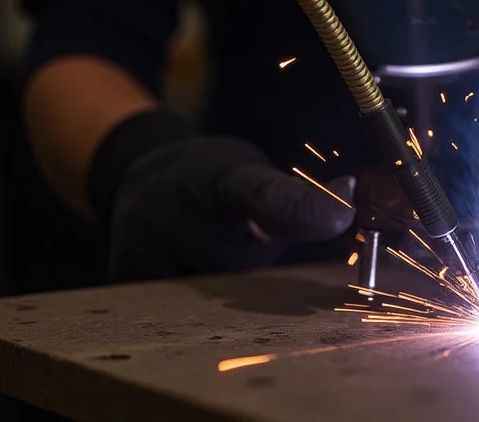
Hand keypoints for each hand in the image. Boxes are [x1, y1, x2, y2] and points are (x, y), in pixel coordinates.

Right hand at [100, 133, 354, 281]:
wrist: (133, 171)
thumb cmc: (209, 175)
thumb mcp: (247, 168)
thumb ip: (292, 193)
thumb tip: (352, 198)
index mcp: (216, 175)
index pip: (262, 193)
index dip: (304, 208)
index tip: (344, 216)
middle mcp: (174, 208)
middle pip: (246, 264)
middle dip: (260, 259)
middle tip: (244, 234)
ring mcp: (143, 246)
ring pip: (219, 294)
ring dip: (233, 282)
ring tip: (212, 247)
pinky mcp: (126, 278)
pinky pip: (186, 309)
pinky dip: (201, 296)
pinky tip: (189, 264)